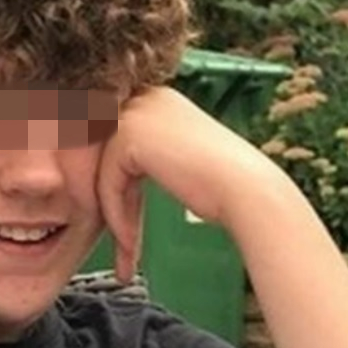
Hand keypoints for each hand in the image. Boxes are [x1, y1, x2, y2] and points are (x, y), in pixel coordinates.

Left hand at [96, 85, 261, 281]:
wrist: (246, 188)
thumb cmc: (224, 184)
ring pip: (101, 171)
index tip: (121, 224)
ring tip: (125, 250)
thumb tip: (114, 173)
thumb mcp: (177, 159)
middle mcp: (144, 98)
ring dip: (111, 213)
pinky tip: (129, 241)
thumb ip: (146, 156)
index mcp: (157, 99)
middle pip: (103, 157)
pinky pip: (106, 181)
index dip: (113, 187)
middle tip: (119, 242)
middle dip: (106, 200)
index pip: (115, 145)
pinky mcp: (128, 135)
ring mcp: (135, 113)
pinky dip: (115, 214)